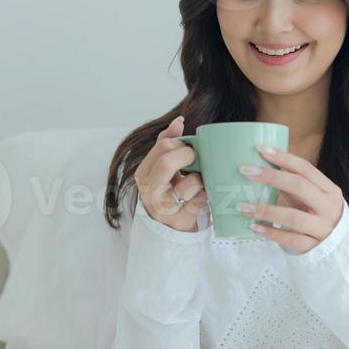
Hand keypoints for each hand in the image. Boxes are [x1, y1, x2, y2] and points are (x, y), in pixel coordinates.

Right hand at [135, 116, 207, 231]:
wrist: (169, 227)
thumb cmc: (169, 192)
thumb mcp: (163, 167)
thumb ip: (167, 143)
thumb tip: (178, 121)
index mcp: (143, 173)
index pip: (164, 145)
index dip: (182, 144)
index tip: (190, 149)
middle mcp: (148, 190)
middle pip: (169, 161)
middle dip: (189, 158)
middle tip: (196, 162)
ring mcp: (161, 207)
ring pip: (189, 182)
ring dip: (199, 180)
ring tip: (198, 184)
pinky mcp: (178, 220)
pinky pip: (200, 199)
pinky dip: (205, 195)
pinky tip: (201, 197)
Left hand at [238, 145, 344, 253]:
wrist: (341, 248)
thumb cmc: (320, 216)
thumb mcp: (313, 199)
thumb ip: (295, 186)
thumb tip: (264, 168)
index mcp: (330, 190)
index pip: (305, 169)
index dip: (283, 157)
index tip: (261, 149)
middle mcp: (329, 208)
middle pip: (299, 186)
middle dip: (271, 177)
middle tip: (246, 172)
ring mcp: (323, 229)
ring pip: (293, 217)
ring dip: (266, 210)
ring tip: (243, 206)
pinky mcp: (313, 248)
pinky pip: (289, 239)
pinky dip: (271, 233)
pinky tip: (254, 227)